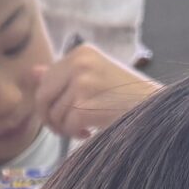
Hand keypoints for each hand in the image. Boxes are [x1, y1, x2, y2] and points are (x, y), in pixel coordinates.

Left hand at [32, 45, 160, 142]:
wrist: (156, 107)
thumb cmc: (126, 95)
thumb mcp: (94, 77)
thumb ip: (62, 75)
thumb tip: (32, 73)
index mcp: (81, 53)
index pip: (46, 80)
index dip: (50, 102)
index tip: (66, 112)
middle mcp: (79, 63)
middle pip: (42, 97)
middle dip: (50, 117)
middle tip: (66, 128)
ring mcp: (82, 83)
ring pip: (54, 115)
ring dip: (66, 128)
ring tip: (84, 129)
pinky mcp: (85, 104)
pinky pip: (66, 126)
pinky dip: (74, 135)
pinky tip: (90, 132)